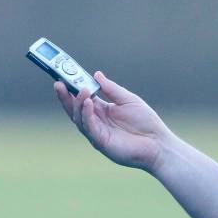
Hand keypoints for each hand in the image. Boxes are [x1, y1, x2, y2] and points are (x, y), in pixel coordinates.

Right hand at [55, 72, 172, 171]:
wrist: (158, 143)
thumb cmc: (145, 122)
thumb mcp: (128, 99)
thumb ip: (111, 89)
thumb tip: (96, 74)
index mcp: (101, 111)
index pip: (82, 99)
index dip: (71, 89)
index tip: (63, 76)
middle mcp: (96, 122)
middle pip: (75, 109)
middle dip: (65, 96)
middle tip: (59, 83)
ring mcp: (97, 133)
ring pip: (79, 118)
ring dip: (77, 104)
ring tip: (81, 90)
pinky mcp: (101, 142)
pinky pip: (90, 128)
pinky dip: (86, 115)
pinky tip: (88, 103)